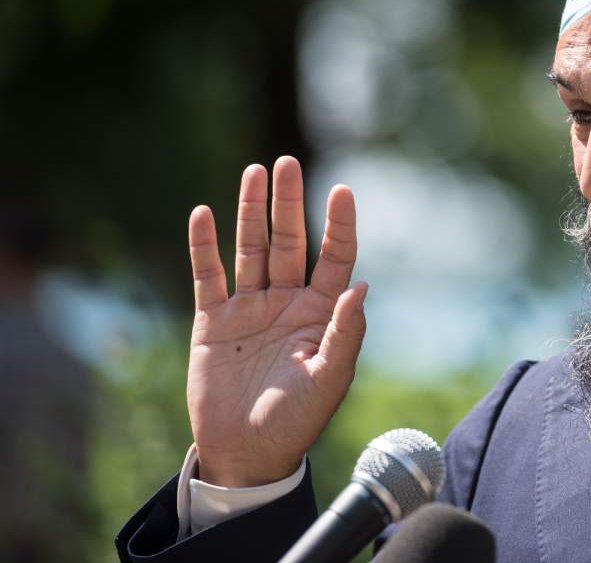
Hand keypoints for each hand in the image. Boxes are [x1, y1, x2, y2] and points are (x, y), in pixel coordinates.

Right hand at [185, 156, 366, 486]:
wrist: (247, 452)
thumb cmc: (298, 419)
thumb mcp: (329, 378)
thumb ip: (346, 333)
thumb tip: (361, 287)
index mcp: (321, 311)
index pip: (333, 256)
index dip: (338, 224)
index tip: (343, 190)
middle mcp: (287, 300)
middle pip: (289, 241)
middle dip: (289, 203)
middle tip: (287, 164)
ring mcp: (249, 307)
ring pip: (250, 249)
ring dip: (250, 212)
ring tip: (254, 173)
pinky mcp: (213, 321)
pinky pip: (208, 276)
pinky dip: (204, 246)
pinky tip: (204, 213)